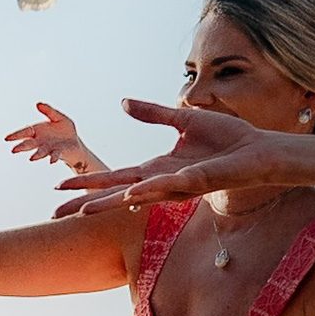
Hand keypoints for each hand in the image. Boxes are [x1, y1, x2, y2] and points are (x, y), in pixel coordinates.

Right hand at [5, 102, 102, 179]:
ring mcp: (49, 149)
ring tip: (32, 158)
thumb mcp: (58, 117)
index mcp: (38, 132)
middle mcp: (41, 142)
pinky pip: (55, 155)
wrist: (75, 144)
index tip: (7, 138)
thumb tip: (38, 104)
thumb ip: (49, 111)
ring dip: (36, 155)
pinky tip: (51, 161)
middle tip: (14, 150)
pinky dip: (53, 158)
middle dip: (22, 147)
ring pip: (41, 151)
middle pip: (29, 144)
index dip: (16, 135)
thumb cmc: (65, 131)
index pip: (24, 133)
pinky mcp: (59, 153)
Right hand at [51, 100, 311, 213]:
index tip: (58, 188)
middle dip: (86, 203)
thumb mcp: (185, 120)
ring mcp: (177, 185)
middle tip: (55, 213)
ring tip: (83, 211)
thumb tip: (124, 103)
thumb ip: (154, 114)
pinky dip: (148, 189)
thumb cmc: (229, 139)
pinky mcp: (196, 182)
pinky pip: (168, 185)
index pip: (115, 177)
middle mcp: (162, 181)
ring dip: (109, 203)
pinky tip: (129, 193)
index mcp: (157, 168)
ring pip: (136, 196)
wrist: (259, 150)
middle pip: (116, 194)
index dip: (87, 183)